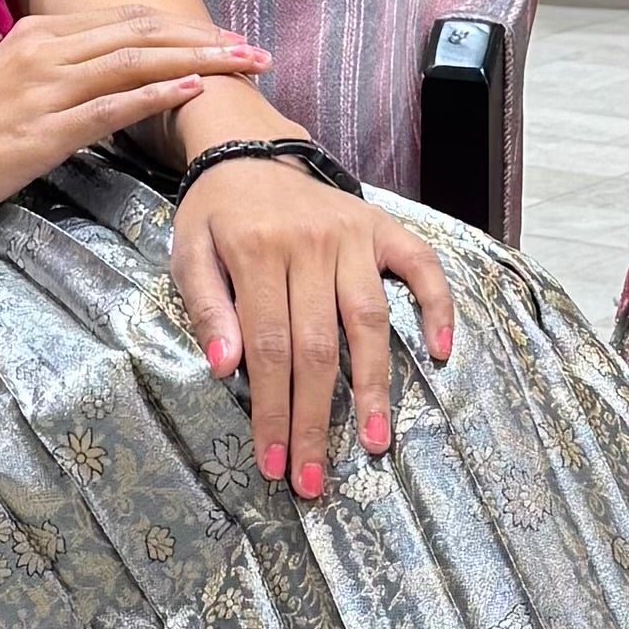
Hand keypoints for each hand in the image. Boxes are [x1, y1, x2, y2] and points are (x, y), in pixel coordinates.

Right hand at [0, 11, 265, 230]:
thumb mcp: (13, 87)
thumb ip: (61, 73)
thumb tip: (115, 77)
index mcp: (39, 34)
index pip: (128, 19)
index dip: (185, 27)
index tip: (230, 39)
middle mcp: (44, 49)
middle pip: (143, 32)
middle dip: (208, 38)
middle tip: (258, 51)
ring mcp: (42, 88)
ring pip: (136, 61)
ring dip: (200, 61)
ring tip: (246, 65)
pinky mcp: (41, 131)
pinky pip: (109, 106)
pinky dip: (156, 95)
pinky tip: (193, 90)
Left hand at [170, 158, 453, 496]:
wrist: (248, 150)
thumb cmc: (215, 214)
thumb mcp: (188, 252)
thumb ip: (205, 307)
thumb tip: (225, 367)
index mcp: (256, 250)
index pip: (269, 348)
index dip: (272, 410)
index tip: (273, 463)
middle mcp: (311, 244)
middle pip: (318, 348)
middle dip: (316, 421)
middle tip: (314, 478)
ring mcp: (353, 235)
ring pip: (369, 321)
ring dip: (373, 387)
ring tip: (373, 442)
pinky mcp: (383, 227)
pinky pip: (421, 267)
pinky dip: (437, 307)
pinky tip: (441, 352)